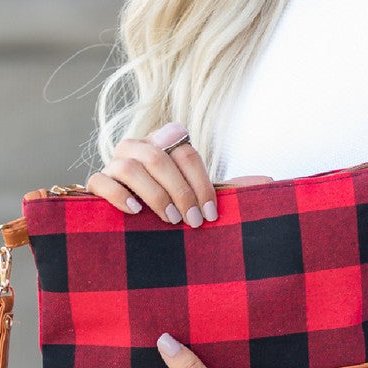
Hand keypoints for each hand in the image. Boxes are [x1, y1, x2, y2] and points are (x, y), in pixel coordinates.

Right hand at [85, 120, 272, 226]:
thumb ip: (229, 188)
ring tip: (170, 220)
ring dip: (155, 195)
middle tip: (193, 223)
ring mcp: (114, 163)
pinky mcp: (97, 182)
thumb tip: (271, 182)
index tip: (210, 215)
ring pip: (130, 167)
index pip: (185, 150)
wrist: (136, 224)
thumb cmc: (175, 208)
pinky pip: (101, 181)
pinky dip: (117, 196)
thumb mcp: (201, 198)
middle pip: (159, 158)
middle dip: (181, 192)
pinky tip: (134, 213)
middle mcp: (139, 146)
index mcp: (166, 143)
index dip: (201, 183)